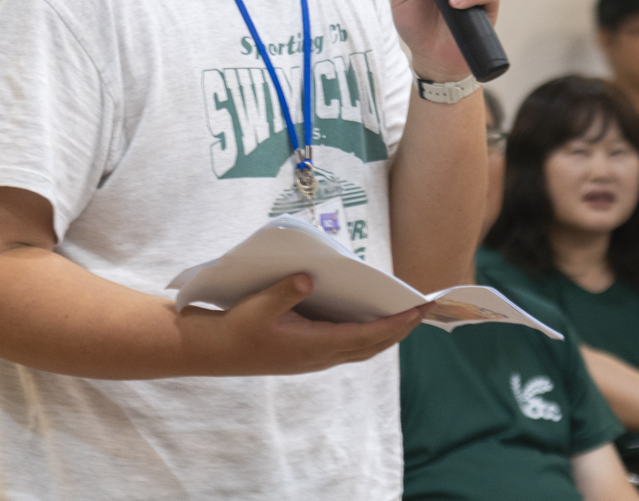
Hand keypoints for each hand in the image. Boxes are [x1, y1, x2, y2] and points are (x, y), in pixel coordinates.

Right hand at [178, 273, 429, 375]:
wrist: (213, 352)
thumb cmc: (236, 327)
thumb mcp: (257, 306)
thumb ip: (284, 292)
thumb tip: (309, 278)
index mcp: (315, 345)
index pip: (369, 335)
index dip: (398, 323)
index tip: (420, 309)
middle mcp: (321, 356)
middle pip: (373, 345)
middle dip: (401, 329)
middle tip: (425, 308)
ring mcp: (315, 359)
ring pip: (362, 350)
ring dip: (386, 335)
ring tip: (405, 315)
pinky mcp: (307, 356)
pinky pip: (348, 348)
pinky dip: (367, 336)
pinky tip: (368, 321)